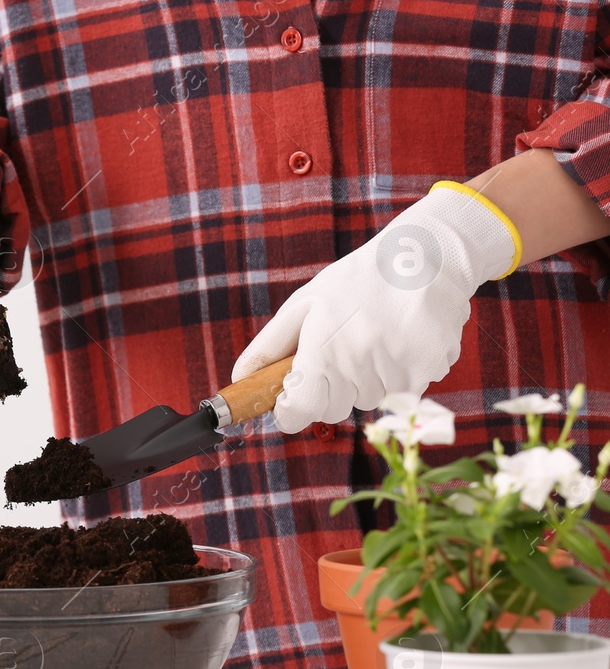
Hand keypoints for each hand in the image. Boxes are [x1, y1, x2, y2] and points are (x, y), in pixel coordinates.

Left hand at [232, 183, 518, 432]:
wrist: (427, 257)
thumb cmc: (357, 281)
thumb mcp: (304, 305)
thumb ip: (269, 347)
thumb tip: (240, 379)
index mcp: (324, 350)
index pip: (299, 411)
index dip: (290, 410)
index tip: (289, 400)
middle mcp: (361, 365)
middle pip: (334, 410)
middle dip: (329, 391)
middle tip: (338, 352)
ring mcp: (399, 370)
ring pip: (370, 401)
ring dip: (366, 381)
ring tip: (374, 339)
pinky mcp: (430, 370)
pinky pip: (405, 392)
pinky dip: (399, 375)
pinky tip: (400, 341)